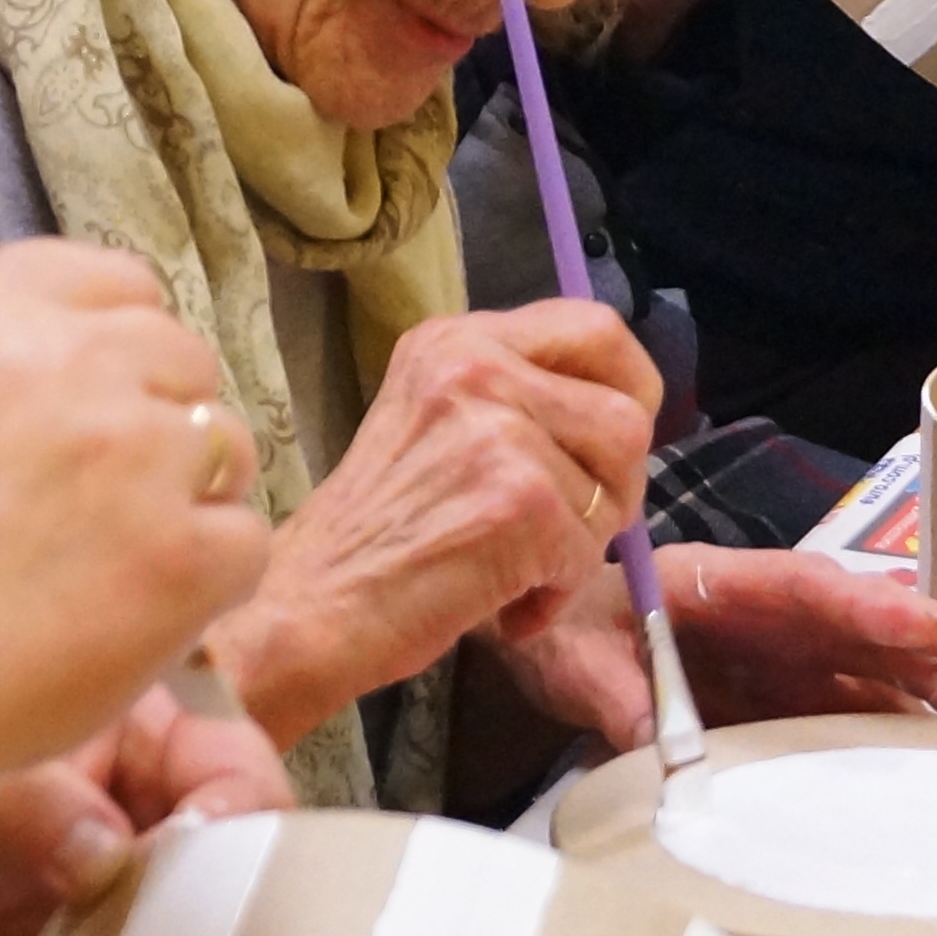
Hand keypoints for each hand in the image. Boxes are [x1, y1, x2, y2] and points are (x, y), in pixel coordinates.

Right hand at [0, 239, 273, 789]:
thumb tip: (63, 369)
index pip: (114, 280)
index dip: (123, 342)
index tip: (107, 400)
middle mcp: (70, 363)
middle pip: (181, 356)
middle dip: (161, 422)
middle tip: (110, 506)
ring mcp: (136, 454)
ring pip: (226, 443)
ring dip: (192, 499)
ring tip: (117, 569)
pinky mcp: (185, 551)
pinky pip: (244, 542)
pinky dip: (208, 586)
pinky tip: (136, 622)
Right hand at [208, 298, 660, 739]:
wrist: (306, 606)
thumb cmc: (375, 535)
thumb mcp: (436, 424)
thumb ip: (516, 402)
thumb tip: (623, 418)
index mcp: (458, 341)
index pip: (596, 327)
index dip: (630, 389)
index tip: (611, 445)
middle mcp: (476, 366)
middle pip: (626, 413)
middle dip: (616, 485)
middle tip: (568, 529)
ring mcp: (498, 430)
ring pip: (616, 488)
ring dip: (582, 547)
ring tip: (519, 573)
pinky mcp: (518, 500)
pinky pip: (586, 553)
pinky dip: (554, 596)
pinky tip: (504, 608)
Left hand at [485, 545, 936, 746]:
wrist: (546, 627)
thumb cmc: (563, 625)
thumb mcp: (572, 661)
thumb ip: (614, 699)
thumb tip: (656, 749)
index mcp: (725, 584)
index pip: (816, 591)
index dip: (880, 607)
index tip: (936, 625)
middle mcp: (767, 614)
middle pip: (861, 623)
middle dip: (935, 639)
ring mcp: (778, 653)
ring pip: (867, 665)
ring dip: (928, 686)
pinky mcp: (777, 693)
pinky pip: (844, 704)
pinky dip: (891, 722)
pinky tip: (935, 748)